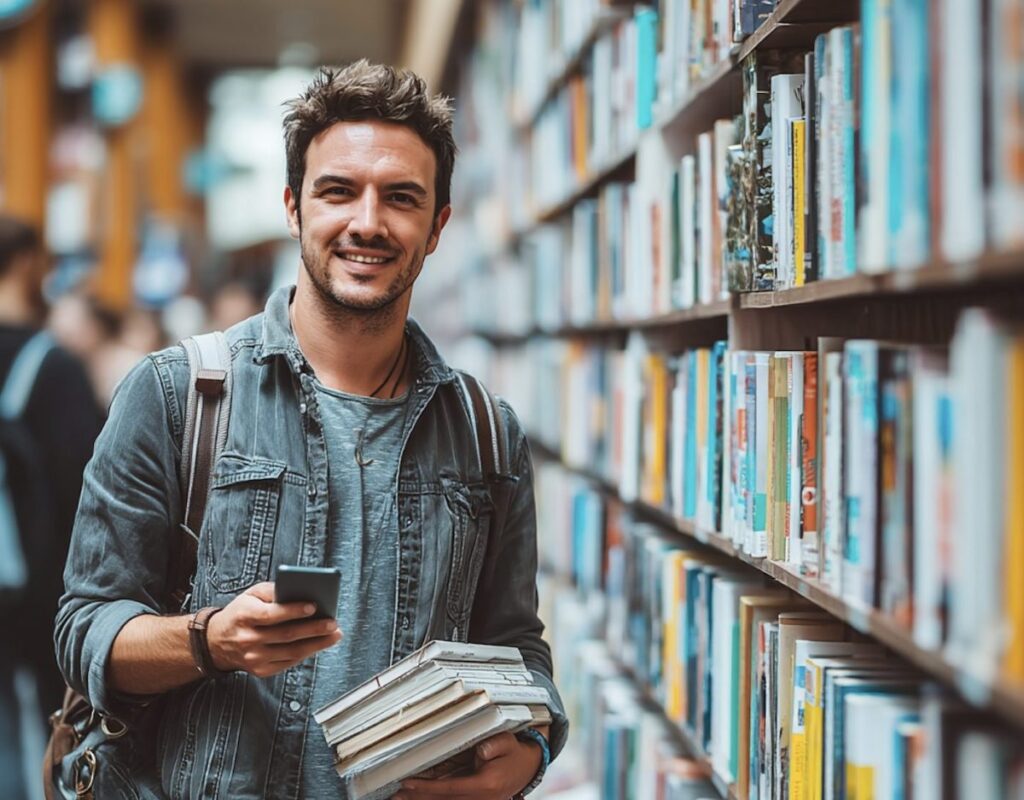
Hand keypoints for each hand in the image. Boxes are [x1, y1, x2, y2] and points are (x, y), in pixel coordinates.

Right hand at [206, 581, 341, 677]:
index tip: (314, 606)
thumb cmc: (242, 612)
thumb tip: (301, 592)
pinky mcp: (260, 670)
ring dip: (317, 644)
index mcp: (244, 616)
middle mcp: (247, 639)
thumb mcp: (251, 594)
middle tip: (333, 623)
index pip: (271, 614)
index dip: (293, 610)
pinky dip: (306, 653)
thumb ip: (273, 591)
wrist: (217, 641)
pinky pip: (288, 662)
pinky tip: (319, 644)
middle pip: (286, 635)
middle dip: (314, 629)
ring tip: (334, 635)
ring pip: (291, 652)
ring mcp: (253, 658)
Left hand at [393, 730, 542, 799]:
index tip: (407, 782)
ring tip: (401, 798)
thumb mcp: (507, 742)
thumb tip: (482, 749)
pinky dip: (434, 799)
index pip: (450, 789)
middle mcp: (481, 799)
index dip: (427, 787)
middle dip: (418, 798)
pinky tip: (419, 796)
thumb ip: (495, 744)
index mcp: (486, 785)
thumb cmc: (514, 752)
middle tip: (395, 795)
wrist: (527, 767)